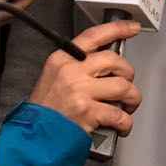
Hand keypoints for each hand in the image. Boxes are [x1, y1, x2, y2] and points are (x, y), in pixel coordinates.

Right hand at [27, 19, 142, 132]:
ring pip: (123, 86)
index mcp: (62, 59)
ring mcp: (80, 91)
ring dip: (132, 98)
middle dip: (128, 74)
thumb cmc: (44, 111)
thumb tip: (105, 65)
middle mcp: (71, 71)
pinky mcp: (88, 112)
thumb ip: (76, 67)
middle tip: (126, 85)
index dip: (117, 29)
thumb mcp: (53, 78)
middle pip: (114, 60)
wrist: (34, 138)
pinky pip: (119, 114)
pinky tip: (122, 126)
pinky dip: (126, 122)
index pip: (94, 36)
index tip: (132, 28)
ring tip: (127, 106)